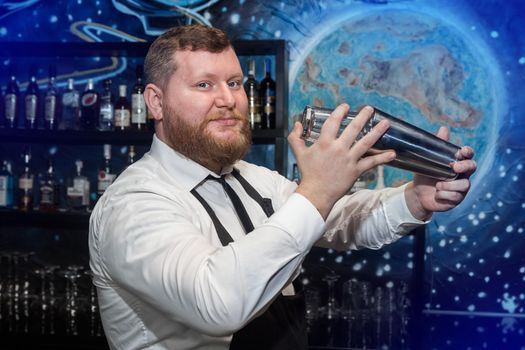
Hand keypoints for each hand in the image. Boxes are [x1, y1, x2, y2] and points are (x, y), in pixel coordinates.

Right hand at [288, 104, 395, 218]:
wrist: (316, 193)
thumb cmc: (308, 173)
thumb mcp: (299, 153)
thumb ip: (295, 137)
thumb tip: (296, 124)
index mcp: (324, 143)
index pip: (333, 122)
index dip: (340, 112)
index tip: (345, 107)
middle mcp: (338, 149)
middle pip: (354, 128)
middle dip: (363, 116)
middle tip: (370, 109)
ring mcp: (349, 159)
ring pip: (366, 143)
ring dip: (377, 132)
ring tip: (385, 123)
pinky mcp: (356, 170)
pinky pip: (372, 163)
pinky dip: (383, 158)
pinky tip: (393, 153)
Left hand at [405, 126, 476, 219]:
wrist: (418, 195)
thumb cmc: (425, 175)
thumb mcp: (427, 161)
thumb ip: (437, 147)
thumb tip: (444, 128)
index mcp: (457, 163)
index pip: (468, 155)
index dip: (468, 152)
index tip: (462, 150)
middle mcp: (463, 175)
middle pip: (472, 167)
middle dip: (465, 166)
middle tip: (454, 167)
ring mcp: (461, 188)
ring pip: (464, 185)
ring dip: (449, 185)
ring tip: (437, 186)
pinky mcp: (457, 199)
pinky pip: (455, 197)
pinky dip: (444, 195)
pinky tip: (437, 194)